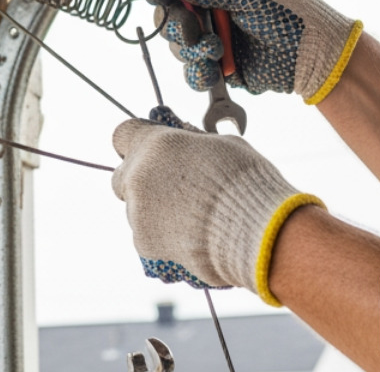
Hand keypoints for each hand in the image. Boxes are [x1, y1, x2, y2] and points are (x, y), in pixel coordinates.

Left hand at [112, 115, 322, 304]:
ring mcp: (137, 212)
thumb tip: (188, 139)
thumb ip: (193, 142)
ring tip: (193, 220)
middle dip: (141, 182)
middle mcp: (138, 176)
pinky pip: (147, 236)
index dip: (136, 143)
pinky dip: (163, 237)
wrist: (257, 234)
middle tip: (173, 190)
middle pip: (122, 177)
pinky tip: (192, 237)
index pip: (122, 135)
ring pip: (135, 210)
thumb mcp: (223, 146)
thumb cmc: (247, 183)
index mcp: (156, 145)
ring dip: (155, 212)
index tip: (148, 152)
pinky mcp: (144, 242)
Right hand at [166, 0, 361, 103]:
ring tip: (216, 51)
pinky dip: (197, 72)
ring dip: (189, 48)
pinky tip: (214, 70)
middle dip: (175, 22)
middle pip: (170, 12)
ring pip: (177, 44)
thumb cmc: (295, 14)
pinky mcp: (220, 67)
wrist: (319, 59)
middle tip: (193, 30)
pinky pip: (193, 71)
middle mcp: (213, 7)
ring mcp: (215, 37)